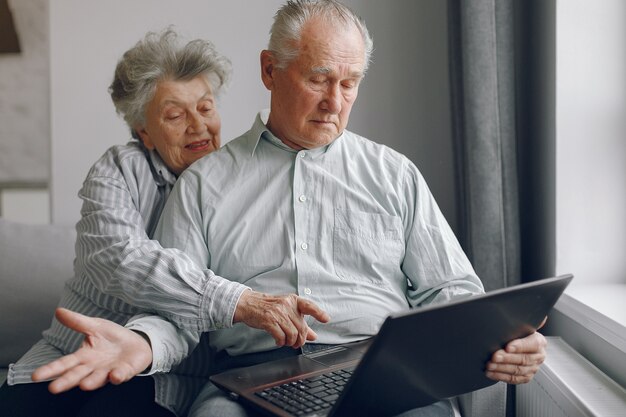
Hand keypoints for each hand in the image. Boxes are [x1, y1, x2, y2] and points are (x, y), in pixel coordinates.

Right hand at [31, 308, 152, 393]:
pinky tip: (114, 375)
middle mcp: (93, 367)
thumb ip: (77, 322)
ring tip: (84, 385)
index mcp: (84, 356)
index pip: (65, 363)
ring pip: (98, 379)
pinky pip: (120, 376)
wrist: (137, 343)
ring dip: (92, 382)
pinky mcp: (125, 372)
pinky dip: (117, 376)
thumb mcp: (95, 326)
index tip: (36, 376)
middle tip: (54, 388)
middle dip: (66, 381)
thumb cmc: (112, 337)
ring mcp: (109, 371)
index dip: (51, 369)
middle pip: (77, 375)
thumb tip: (58, 311)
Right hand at [233, 290, 330, 348]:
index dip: (318, 313)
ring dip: (290, 342)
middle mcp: (286, 305)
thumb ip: (300, 322)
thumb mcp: (285, 311)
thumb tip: (313, 335)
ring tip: (286, 342)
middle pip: (301, 327)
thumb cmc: (267, 307)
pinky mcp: (269, 321)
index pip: (309, 306)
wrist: (248, 304)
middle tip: (296, 343)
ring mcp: (277, 312)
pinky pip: (281, 337)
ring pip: (292, 334)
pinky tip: (278, 341)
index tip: (326, 319)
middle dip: (300, 339)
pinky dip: (281, 342)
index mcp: (292, 300)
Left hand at [485, 317, 547, 383]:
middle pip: (524, 359)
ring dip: (502, 368)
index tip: (508, 346)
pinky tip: (491, 373)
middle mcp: (539, 356)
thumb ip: (526, 320)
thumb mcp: (521, 324)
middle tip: (494, 356)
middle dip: (507, 358)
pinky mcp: (526, 377)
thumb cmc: (518, 333)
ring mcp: (533, 368)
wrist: (518, 344)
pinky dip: (501, 377)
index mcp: (539, 341)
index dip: (520, 346)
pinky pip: (514, 379)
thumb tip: (539, 315)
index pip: (533, 344)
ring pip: (518, 370)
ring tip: (490, 365)